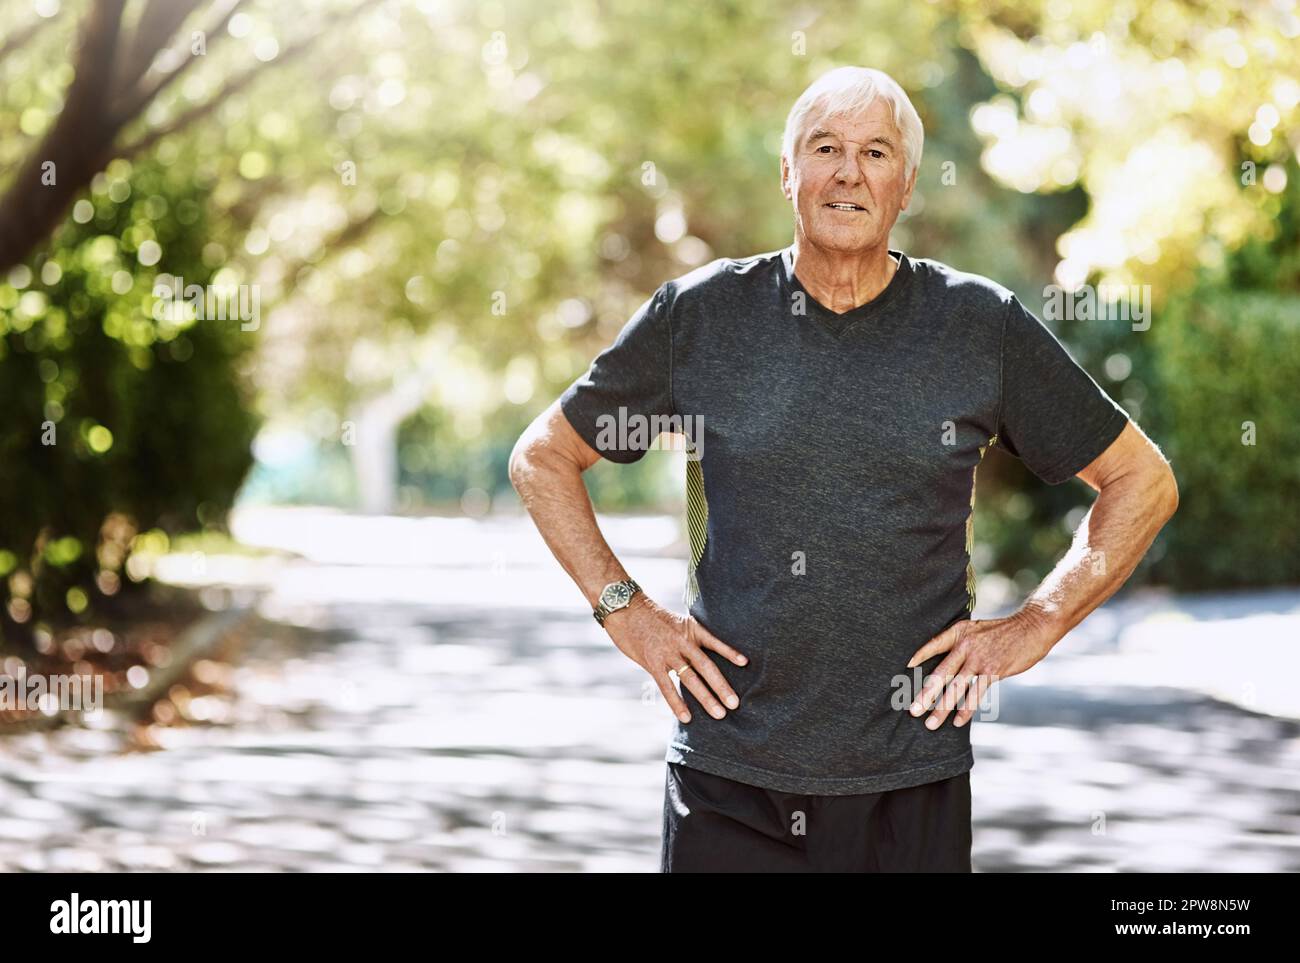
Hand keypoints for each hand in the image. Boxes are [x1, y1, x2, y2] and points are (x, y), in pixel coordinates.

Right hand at [603, 593, 747, 722]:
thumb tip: (698, 655)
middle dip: (722, 686)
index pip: (714, 642)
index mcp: (690, 629)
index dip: (729, 652)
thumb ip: (687, 637)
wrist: (625, 609)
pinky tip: (687, 717)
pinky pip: (667, 686)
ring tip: (719, 714)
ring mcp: (667, 653)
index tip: (745, 663)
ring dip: (706, 698)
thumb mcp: (674, 621)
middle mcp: (682, 641)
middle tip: (735, 704)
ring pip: (690, 679)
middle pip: (706, 666)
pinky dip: (677, 703)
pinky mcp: (652, 663)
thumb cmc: (650, 617)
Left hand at [903, 611, 1056, 729]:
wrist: (1031, 628)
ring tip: (930, 723)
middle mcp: (966, 646)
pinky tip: (957, 722)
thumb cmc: (1002, 631)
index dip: (920, 655)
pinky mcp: (993, 671)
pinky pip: (976, 694)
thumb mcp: (977, 629)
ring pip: (956, 688)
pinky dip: (966, 710)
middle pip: (941, 674)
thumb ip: (961, 643)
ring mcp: (979, 659)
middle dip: (926, 694)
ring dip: (942, 708)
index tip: (906, 667)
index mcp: (959, 633)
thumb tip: (945, 661)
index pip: (934, 644)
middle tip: (913, 711)